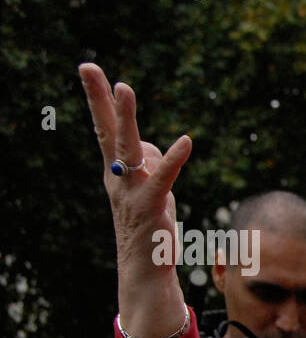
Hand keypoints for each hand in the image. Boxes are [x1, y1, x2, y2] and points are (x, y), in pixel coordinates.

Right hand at [79, 64, 191, 337]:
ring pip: (127, 147)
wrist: (144, 272)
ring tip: (125, 87)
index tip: (91, 70)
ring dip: (127, 118)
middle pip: (107, 131)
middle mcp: (118, 178)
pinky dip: (174, 159)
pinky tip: (186, 141)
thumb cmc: (150, 230)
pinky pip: (163, 177)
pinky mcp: (151, 205)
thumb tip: (152, 146)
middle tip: (87, 66)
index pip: (106, 130)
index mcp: (117, 173)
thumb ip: (149, 165)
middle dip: (99, 98)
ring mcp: (132, 191)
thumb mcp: (151, 191)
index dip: (101, 101)